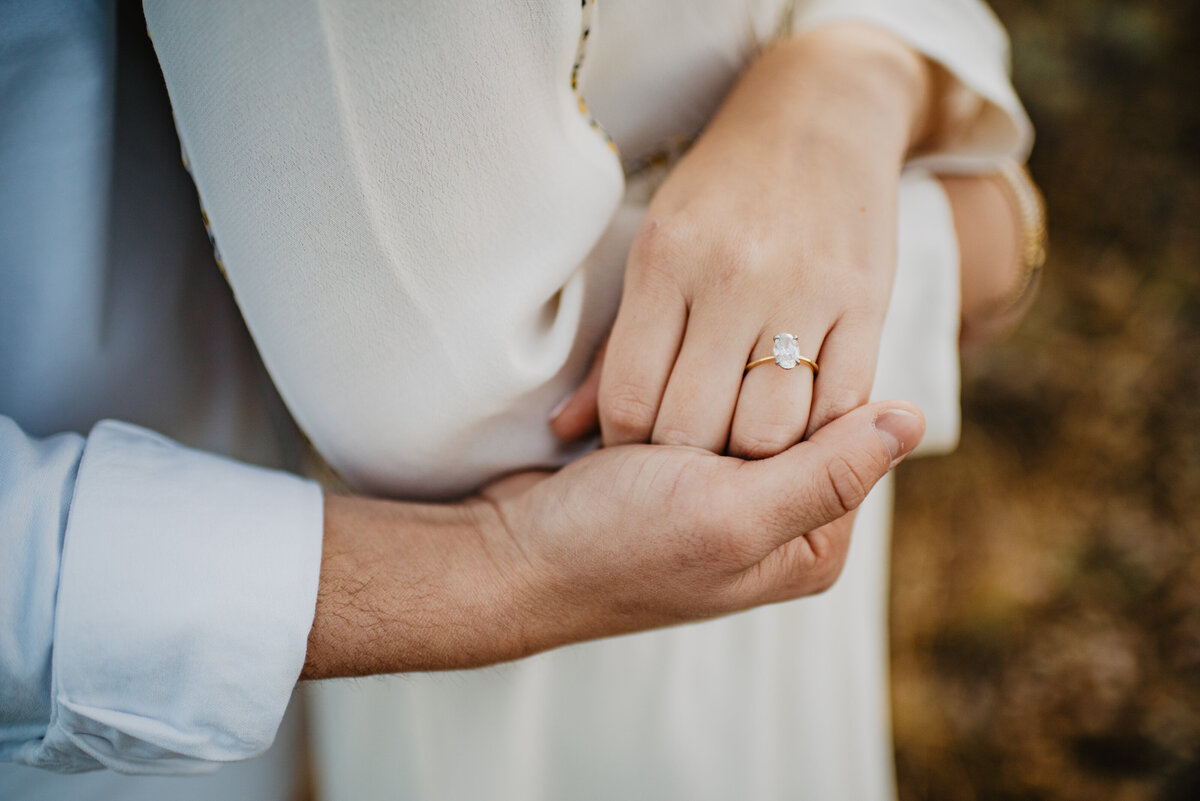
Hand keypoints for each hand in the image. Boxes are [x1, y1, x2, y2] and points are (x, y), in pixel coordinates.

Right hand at [303, 400, 923, 677]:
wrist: (509, 555)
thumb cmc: (616, 545)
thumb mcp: (733, 514)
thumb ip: (828, 470)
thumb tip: (917, 416)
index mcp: (810, 543)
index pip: (854, 439)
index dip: (820, 384)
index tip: (779, 341)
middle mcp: (777, 521)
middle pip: (803, 418)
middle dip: (763, 378)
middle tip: (722, 343)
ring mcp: (726, 495)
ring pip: (750, 403)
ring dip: (717, 374)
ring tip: (685, 352)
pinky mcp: (679, 470)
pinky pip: (704, 406)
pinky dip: (683, 384)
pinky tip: (657, 367)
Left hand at [552, 26, 936, 457]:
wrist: (820, 113)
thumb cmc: (719, 197)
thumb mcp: (653, 251)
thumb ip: (613, 348)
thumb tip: (561, 431)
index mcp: (664, 261)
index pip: (628, 397)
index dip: (625, 444)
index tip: (637, 448)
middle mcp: (732, 277)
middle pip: (694, 426)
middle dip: (685, 464)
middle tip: (690, 462)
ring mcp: (803, 291)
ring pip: (768, 431)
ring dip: (750, 462)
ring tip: (740, 451)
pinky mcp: (867, 303)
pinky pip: (840, 406)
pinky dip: (815, 438)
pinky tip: (796, 433)